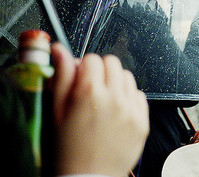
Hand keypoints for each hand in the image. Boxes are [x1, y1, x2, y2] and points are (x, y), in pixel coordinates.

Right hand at [50, 43, 148, 176]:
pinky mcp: (142, 121)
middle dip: (101, 71)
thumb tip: (59, 49)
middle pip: (112, 63)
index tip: (80, 78)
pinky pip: (139, 95)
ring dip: (116, 83)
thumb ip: (61, 76)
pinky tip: (116, 111)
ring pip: (128, 77)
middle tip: (92, 88)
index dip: (83, 67)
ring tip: (105, 101)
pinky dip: (129, 98)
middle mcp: (114, 98)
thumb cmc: (67, 149)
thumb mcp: (56, 111)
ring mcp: (131, 110)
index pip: (92, 58)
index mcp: (89, 93)